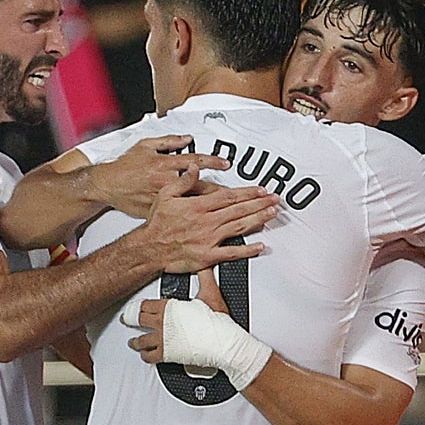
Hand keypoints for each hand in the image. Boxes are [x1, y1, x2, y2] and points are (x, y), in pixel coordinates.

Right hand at [91, 135, 231, 217]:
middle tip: (237, 193)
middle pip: (199, 186)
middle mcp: (165, 181)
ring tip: (230, 211)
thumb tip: (186, 138)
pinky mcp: (157, 210)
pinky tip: (207, 225)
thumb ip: (168, 141)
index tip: (226, 164)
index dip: (213, 162)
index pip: (194, 161)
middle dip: (220, 189)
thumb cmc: (124, 167)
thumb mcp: (145, 145)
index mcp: (165, 163)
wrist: (107, 185)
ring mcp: (162, 198)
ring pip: (192, 203)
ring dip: (212, 207)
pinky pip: (178, 215)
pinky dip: (193, 219)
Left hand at [123, 273, 271, 388]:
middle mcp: (162, 323)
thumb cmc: (217, 321)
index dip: (139, 306)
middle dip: (131, 320)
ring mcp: (163, 339)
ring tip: (133, 342)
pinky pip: (150, 356)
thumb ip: (205, 276)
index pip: (146, 304)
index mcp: (169, 307)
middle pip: (139, 320)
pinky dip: (146, 356)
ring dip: (136, 341)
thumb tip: (205, 264)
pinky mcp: (167, 354)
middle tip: (127, 320)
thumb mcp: (211, 292)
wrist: (223, 342)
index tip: (135, 307)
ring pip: (141, 341)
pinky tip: (146, 356)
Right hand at [142, 164, 277, 273]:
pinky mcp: (208, 256)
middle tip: (274, 200)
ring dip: (258, 220)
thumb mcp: (165, 194)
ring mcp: (209, 239)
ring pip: (239, 227)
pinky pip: (231, 253)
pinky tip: (260, 246)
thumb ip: (184, 181)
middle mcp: (206, 222)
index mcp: (198, 206)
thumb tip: (195, 168)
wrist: (149, 248)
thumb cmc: (157, 224)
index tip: (261, 190)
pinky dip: (247, 250)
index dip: (248, 192)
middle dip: (259, 204)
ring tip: (271, 214)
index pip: (229, 196)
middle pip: (238, 210)